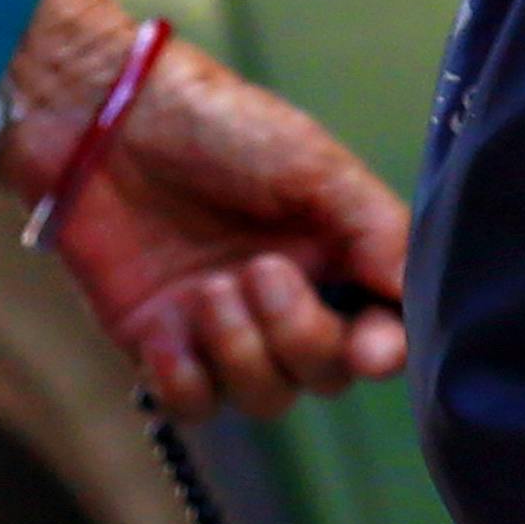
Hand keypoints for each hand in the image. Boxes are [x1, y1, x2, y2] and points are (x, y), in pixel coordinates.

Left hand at [0, 0, 415, 423]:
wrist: (106, 119)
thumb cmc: (217, 125)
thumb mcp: (313, 164)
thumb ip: (375, 230)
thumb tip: (418, 296)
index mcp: (333, 255)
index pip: (380, 330)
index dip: (381, 351)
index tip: (370, 349)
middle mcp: (283, 300)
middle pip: (324, 374)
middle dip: (299, 337)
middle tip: (259, 271)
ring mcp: (221, 328)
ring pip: (263, 397)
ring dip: (240, 351)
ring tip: (207, 288)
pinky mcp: (159, 344)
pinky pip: (194, 405)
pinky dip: (186, 379)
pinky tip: (166, 330)